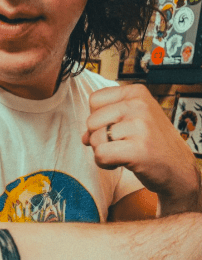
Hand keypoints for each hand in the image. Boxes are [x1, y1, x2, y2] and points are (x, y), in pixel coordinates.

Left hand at [82, 84, 201, 214]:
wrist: (176, 167)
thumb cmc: (151, 144)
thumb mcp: (133, 121)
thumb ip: (106, 122)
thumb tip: (83, 136)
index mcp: (136, 92)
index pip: (94, 100)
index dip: (98, 119)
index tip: (114, 130)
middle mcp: (139, 105)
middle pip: (91, 121)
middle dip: (98, 138)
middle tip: (118, 145)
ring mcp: (140, 126)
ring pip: (94, 139)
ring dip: (102, 153)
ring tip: (121, 154)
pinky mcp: (138, 149)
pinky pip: (101, 155)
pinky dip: (104, 163)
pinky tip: (119, 163)